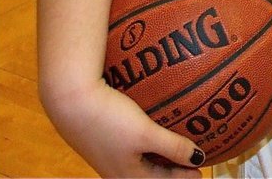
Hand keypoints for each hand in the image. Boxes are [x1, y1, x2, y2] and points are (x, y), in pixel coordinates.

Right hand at [43, 79, 204, 177]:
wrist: (71, 99)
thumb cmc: (108, 120)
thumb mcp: (145, 134)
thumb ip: (172, 146)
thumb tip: (198, 158)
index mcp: (126, 176)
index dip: (182, 176)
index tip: (201, 171)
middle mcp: (115, 169)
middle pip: (149, 174)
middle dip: (170, 168)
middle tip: (191, 160)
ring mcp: (108, 153)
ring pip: (139, 160)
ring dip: (158, 155)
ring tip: (174, 144)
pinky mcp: (102, 137)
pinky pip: (130, 145)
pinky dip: (146, 141)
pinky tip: (150, 126)